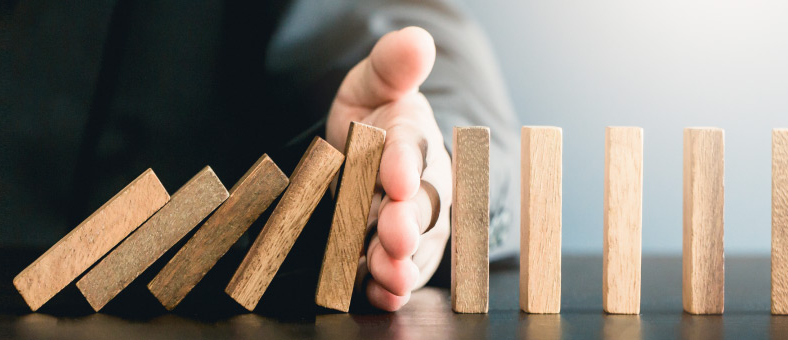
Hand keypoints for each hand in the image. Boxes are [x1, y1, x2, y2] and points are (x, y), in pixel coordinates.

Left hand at [324, 27, 451, 310]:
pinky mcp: (396, 255)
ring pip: (415, 246)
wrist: (365, 154)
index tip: (395, 176)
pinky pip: (397, 275)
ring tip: (390, 273)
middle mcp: (422, 185)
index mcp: (414, 138)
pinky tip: (381, 296)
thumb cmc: (374, 118)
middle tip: (393, 232)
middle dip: (407, 220)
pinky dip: (390, 289)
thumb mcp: (373, 83)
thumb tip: (418, 40)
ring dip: (402, 261)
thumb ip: (392, 65)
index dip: (404, 162)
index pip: (413, 148)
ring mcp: (412, 224)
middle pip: (421, 205)